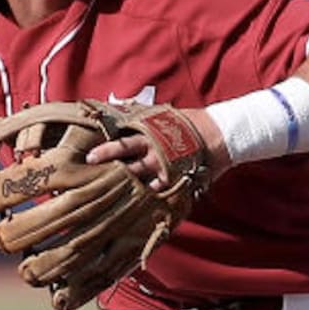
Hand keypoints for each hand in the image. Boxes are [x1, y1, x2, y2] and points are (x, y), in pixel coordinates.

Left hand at [86, 107, 231, 187]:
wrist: (221, 134)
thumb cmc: (192, 123)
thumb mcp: (165, 115)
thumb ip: (144, 117)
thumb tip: (119, 106)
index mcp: (151, 132)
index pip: (122, 140)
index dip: (105, 148)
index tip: (88, 155)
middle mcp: (154, 148)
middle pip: (126, 154)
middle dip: (107, 159)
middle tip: (90, 164)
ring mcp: (164, 164)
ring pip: (139, 175)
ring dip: (123, 182)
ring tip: (108, 190)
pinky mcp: (176, 177)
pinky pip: (159, 189)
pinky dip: (148, 194)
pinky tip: (137, 202)